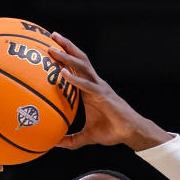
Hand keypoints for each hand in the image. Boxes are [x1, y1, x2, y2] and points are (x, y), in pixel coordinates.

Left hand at [47, 33, 168, 151]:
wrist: (130, 133)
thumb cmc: (111, 131)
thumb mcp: (86, 136)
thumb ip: (70, 139)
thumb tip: (53, 144)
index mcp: (88, 89)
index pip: (75, 68)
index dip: (64, 56)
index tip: (50, 46)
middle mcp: (94, 83)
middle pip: (79, 59)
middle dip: (66, 46)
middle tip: (51, 36)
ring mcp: (99, 87)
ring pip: (82, 66)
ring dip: (67, 56)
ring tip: (53, 49)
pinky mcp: (103, 95)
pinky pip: (87, 85)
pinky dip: (74, 79)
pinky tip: (63, 73)